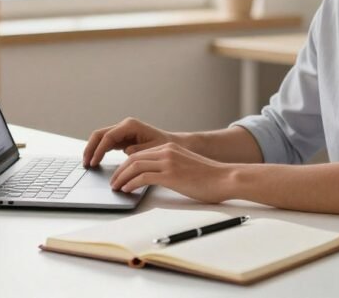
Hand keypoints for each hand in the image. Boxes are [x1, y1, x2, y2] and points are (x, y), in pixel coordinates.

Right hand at [82, 117, 175, 167]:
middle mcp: (124, 126)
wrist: (171, 145)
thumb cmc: (164, 146)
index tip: (94, 162)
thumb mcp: (153, 149)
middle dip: (91, 148)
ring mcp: (122, 131)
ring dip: (92, 150)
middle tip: (85, 163)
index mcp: (130, 125)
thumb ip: (138, 150)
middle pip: (100, 134)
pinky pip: (106, 143)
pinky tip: (95, 162)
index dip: (99, 150)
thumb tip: (126, 152)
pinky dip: (99, 152)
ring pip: (100, 138)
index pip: (109, 136)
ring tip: (87, 164)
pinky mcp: (122, 138)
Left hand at [109, 142, 233, 203]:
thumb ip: (170, 168)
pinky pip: (143, 177)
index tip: (119, 175)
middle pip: (133, 159)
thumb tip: (154, 179)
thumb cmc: (209, 178)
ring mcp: (168, 162)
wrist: (225, 178)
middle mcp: (167, 151)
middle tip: (113, 182)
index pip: (139, 154)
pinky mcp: (171, 174)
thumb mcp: (185, 166)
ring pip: (134, 166)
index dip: (125, 165)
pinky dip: (131, 184)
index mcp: (170, 148)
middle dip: (119, 171)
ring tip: (116, 188)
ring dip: (121, 178)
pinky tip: (127, 190)